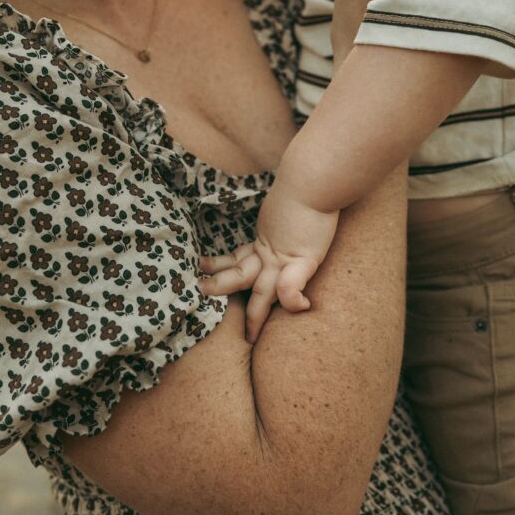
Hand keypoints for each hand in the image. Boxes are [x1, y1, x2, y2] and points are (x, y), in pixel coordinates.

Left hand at [199, 178, 339, 343]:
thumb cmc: (306, 190)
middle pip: (240, 276)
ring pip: (260, 291)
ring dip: (253, 313)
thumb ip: (283, 220)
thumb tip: (281, 220)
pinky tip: (301, 308)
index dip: (221, 265)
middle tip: (200, 291)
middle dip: (220, 287)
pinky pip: (291, 287)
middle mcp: (272, 254)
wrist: (314, 179)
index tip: (203, 265)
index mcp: (267, 242)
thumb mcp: (290, 209)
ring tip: (248, 335)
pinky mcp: (302, 260)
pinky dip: (293, 299)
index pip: (240, 259)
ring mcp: (285, 259)